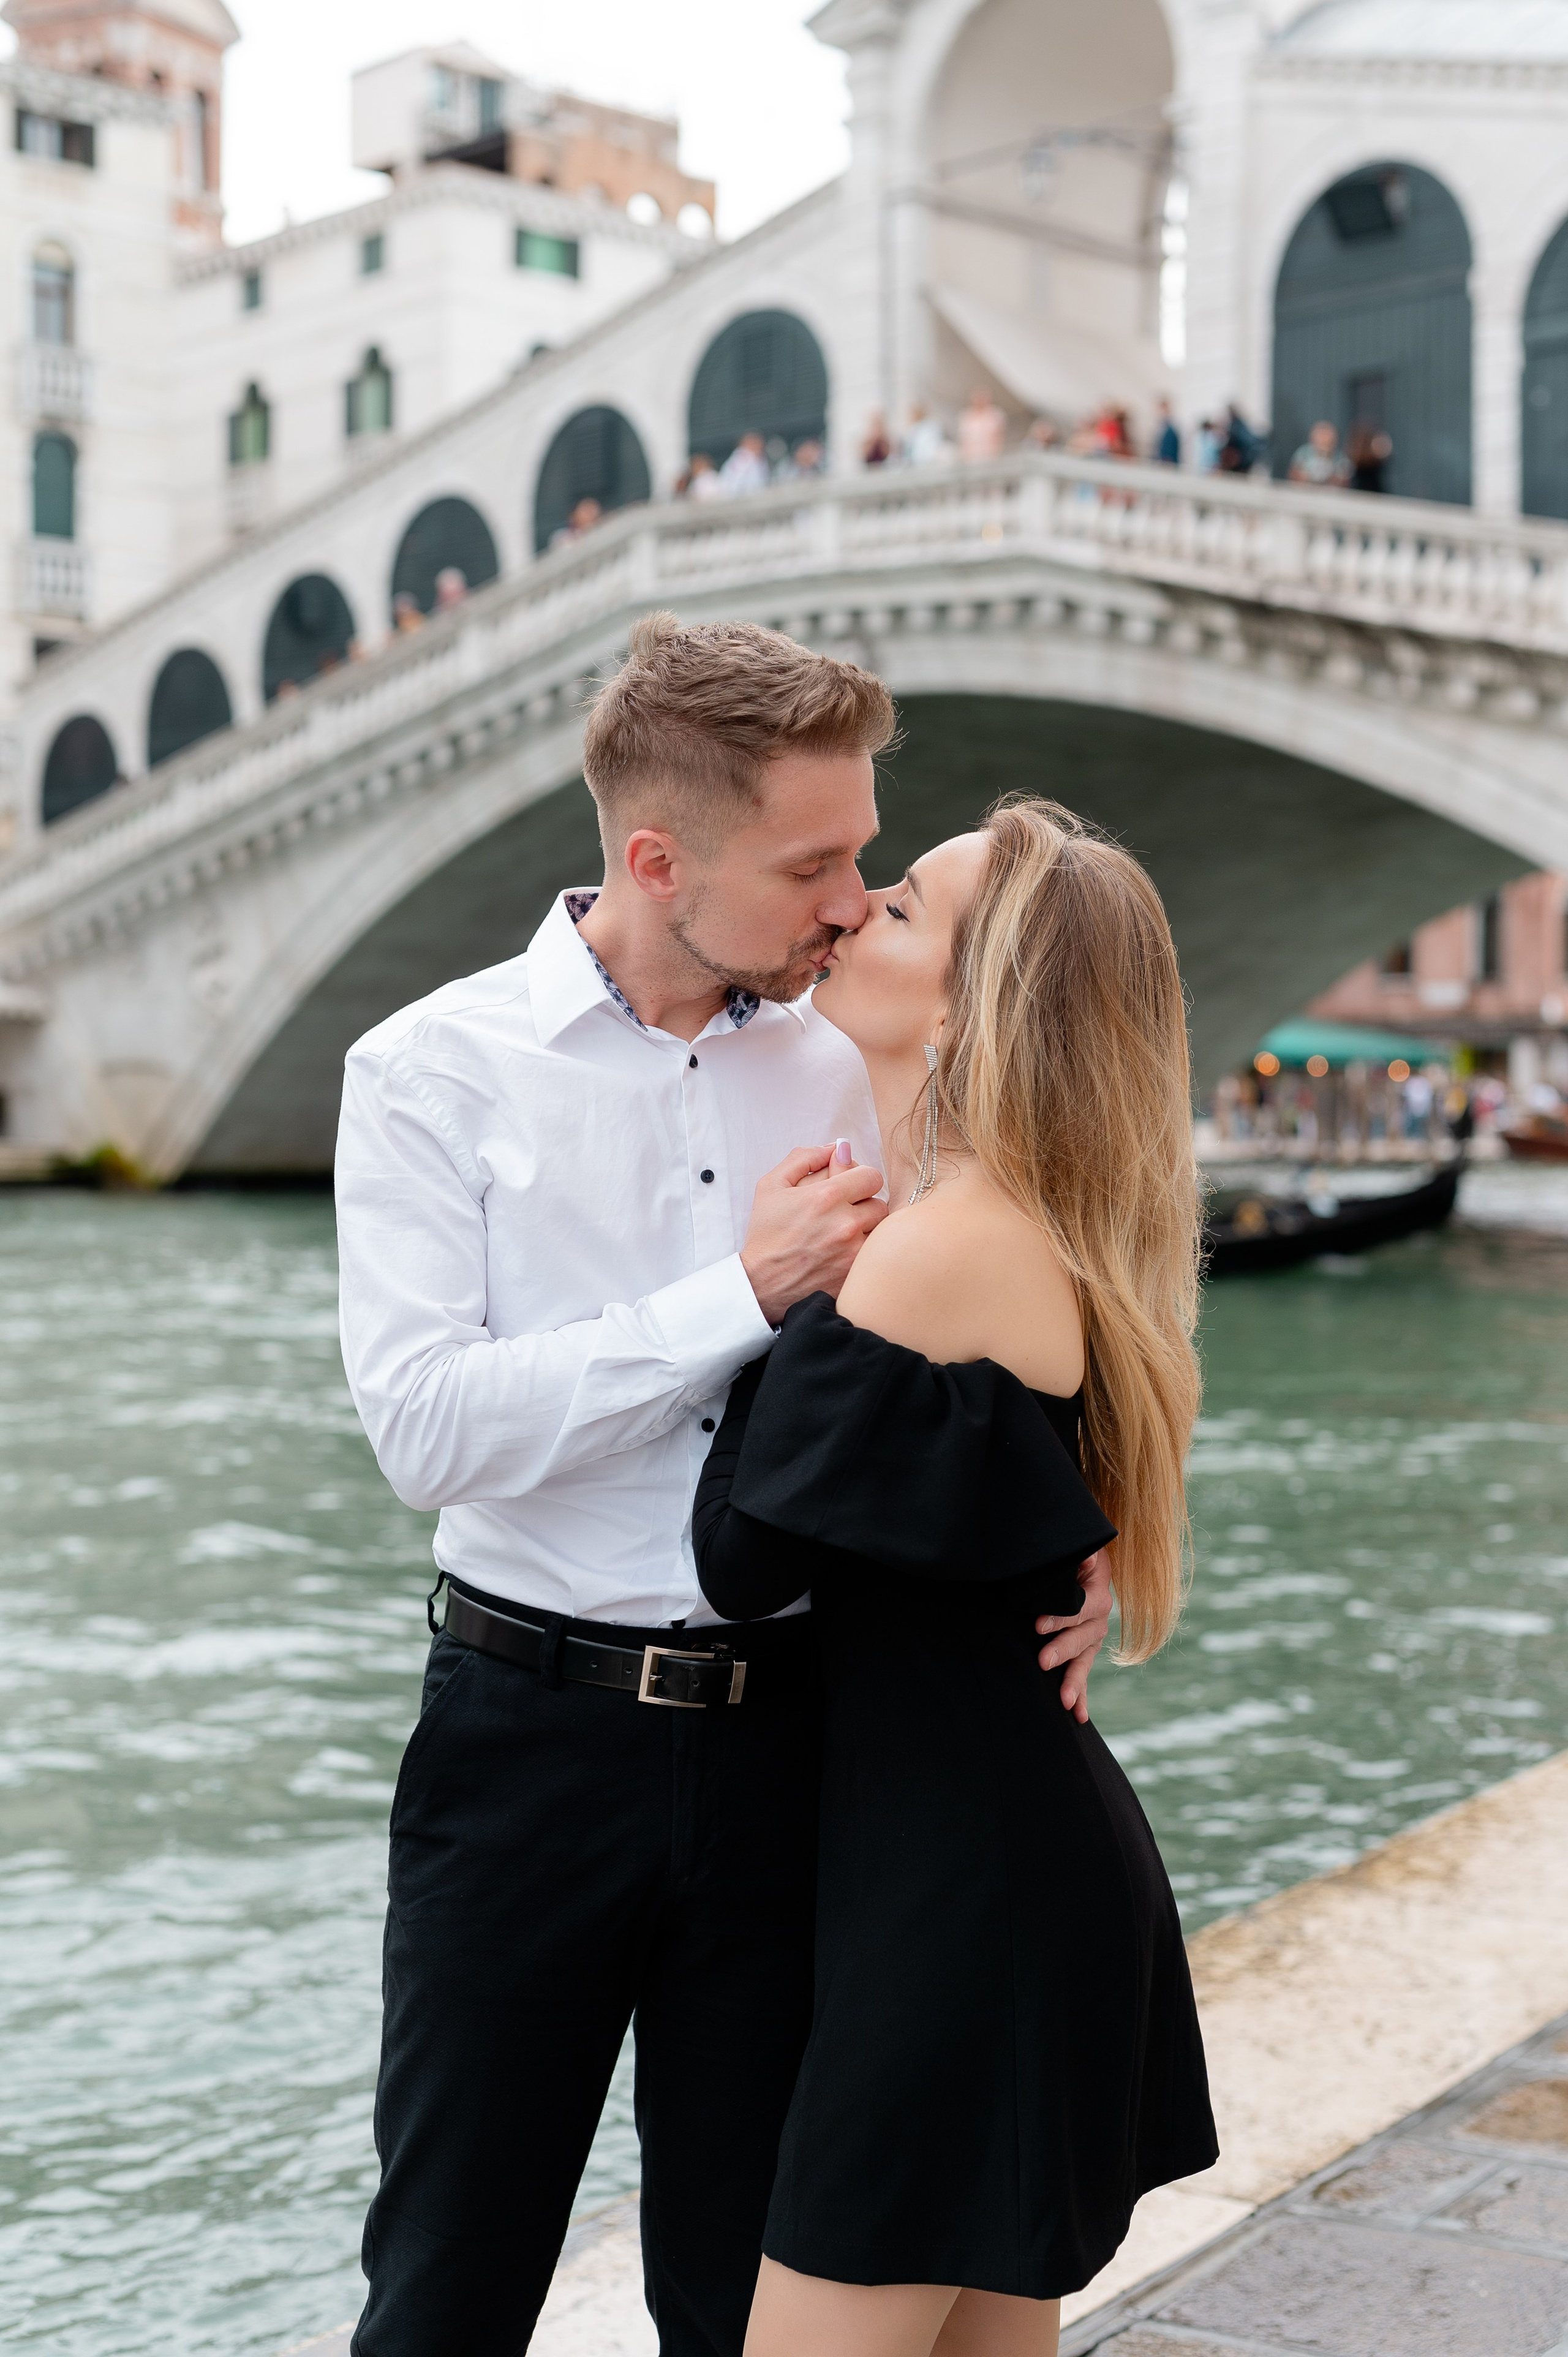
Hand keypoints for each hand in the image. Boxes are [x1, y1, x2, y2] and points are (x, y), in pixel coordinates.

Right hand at [741, 1145, 886, 1324]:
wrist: (761, 1283)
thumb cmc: (765, 1233)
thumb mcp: (772, 1185)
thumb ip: (804, 1158)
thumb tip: (838, 1147)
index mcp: (826, 1197)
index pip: (871, 1176)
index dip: (860, 1178)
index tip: (847, 1187)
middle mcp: (845, 1224)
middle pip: (880, 1203)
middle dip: (863, 1204)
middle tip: (843, 1212)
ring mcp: (853, 1252)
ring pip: (881, 1230)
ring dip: (867, 1228)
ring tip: (843, 1233)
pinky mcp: (855, 1275)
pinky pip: (874, 1255)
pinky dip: (864, 1251)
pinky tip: (843, 1252)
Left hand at [1036, 1549, 1112, 1723]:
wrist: (1073, 1561)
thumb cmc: (1069, 1554)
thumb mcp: (1076, 1549)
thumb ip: (1077, 1554)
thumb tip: (1081, 1555)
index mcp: (1097, 1591)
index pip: (1082, 1607)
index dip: (1062, 1617)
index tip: (1037, 1626)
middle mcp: (1099, 1617)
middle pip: (1085, 1637)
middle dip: (1064, 1650)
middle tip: (1042, 1661)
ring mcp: (1092, 1636)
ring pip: (1085, 1660)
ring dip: (1076, 1681)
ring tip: (1065, 1701)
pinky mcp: (1083, 1649)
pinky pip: (1083, 1672)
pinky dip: (1081, 1694)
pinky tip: (1078, 1716)